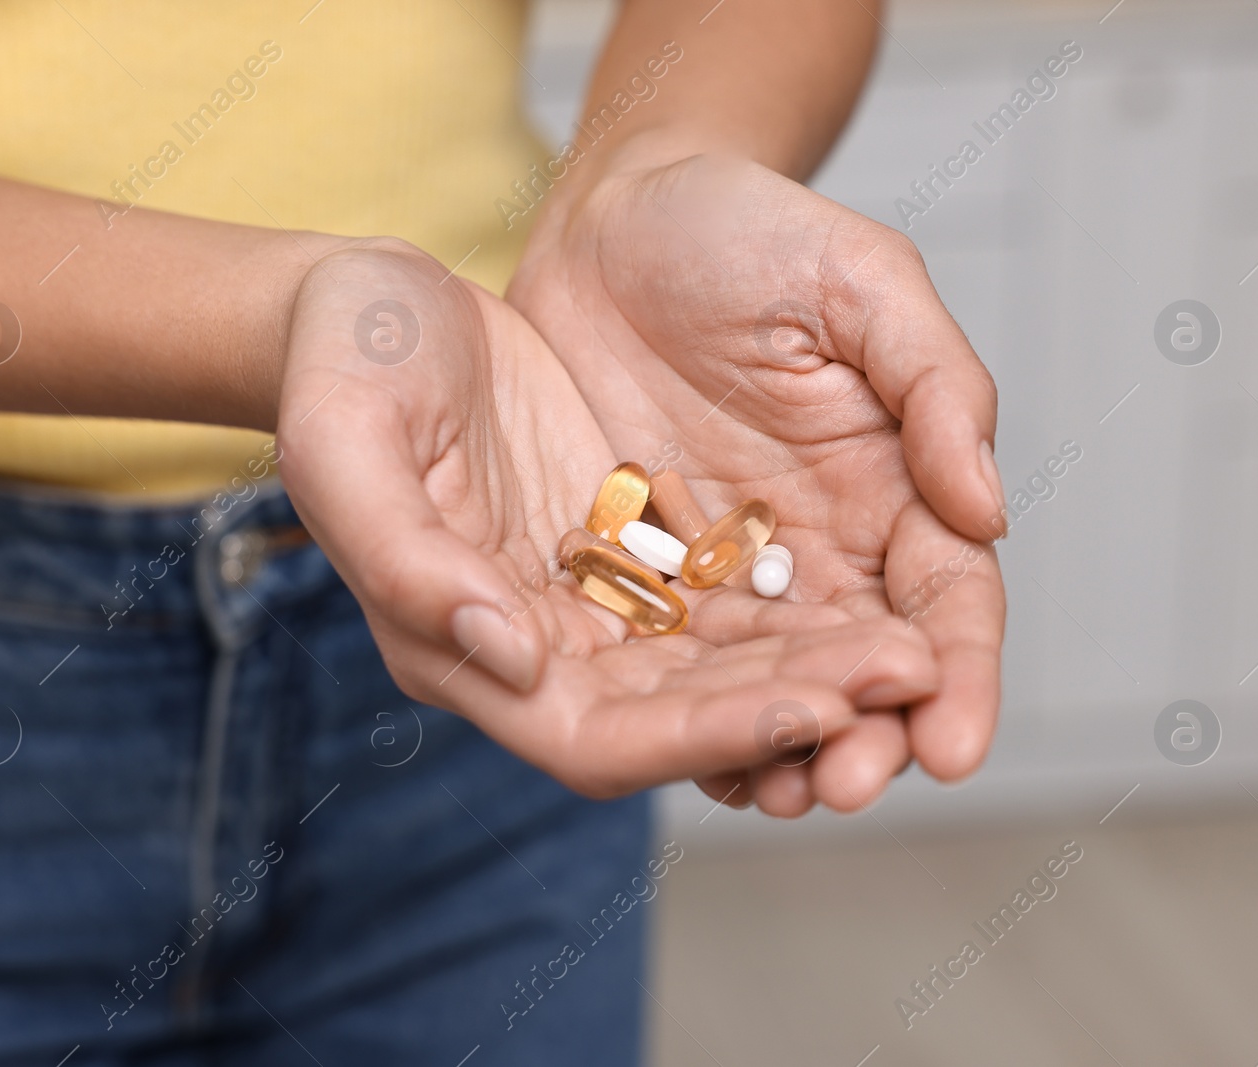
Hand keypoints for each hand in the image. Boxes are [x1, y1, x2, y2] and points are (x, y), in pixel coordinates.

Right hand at [273, 238, 942, 799]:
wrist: (375, 300)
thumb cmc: (342, 361)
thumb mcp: (348, 445)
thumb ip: (409, 564)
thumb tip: (516, 659)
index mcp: (463, 646)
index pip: (601, 739)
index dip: (708, 736)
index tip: (812, 710)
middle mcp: (538, 648)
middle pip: (685, 718)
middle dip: (796, 710)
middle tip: (905, 681)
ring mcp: (590, 600)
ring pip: (722, 666)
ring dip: (817, 668)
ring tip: (915, 652)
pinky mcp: (629, 544)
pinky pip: (729, 595)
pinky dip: (799, 606)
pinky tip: (874, 595)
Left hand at [509, 150, 1006, 813]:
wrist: (614, 217)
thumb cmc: (747, 232)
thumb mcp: (860, 282)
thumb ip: (935, 386)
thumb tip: (988, 512)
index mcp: (893, 482)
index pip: (945, 600)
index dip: (956, 676)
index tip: (951, 744)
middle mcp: (822, 544)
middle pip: (862, 665)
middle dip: (866, 734)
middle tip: (847, 786)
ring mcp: (730, 567)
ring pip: (769, 682)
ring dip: (778, 746)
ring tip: (774, 796)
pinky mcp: (644, 572)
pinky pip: (671, 659)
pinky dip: (685, 715)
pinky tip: (685, 760)